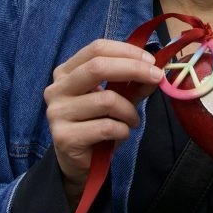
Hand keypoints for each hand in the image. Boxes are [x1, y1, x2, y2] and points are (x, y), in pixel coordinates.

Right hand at [44, 40, 163, 206]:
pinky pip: (106, 127)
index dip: (126, 51)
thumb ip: (133, 84)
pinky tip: (120, 134)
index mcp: (66, 72)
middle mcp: (57, 89)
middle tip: (156, 77)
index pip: (96, 49)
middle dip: (134, 69)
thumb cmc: (97, 125)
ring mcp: (57, 113)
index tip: (151, 60)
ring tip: (132, 120)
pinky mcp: (64, 137)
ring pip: (106, 100)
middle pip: (97, 67)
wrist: (79, 163)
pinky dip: (123, 130)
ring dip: (130, 111)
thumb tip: (156, 70)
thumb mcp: (117, 99)